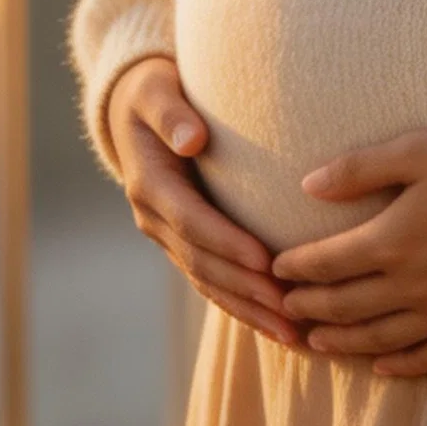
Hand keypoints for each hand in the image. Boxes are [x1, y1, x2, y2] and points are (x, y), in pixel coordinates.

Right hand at [108, 57, 303, 349]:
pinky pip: (213, 283)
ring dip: (249, 311)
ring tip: (294, 335)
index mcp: (150, 185)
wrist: (133, 110)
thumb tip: (191, 139)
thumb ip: (172, 114)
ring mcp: (167, 237)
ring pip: (209, 283)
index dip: (228, 244)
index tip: (266, 261)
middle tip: (292, 311)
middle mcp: (155, 219)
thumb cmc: (154, 91)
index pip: (193, 222)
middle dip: (247, 290)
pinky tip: (278, 328)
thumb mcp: (156, 90)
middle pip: (203, 264)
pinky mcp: (184, 244)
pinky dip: (243, 306)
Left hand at [270, 125, 426, 375]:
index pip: (325, 263)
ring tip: (316, 342)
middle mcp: (412, 287)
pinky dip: (399, 366)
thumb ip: (361, 168)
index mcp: (392, 240)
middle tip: (284, 308)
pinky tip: (381, 366)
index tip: (275, 269)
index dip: (295, 268)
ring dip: (341, 342)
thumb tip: (307, 185)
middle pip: (344, 307)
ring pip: (378, 339)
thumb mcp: (422, 148)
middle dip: (308, 307)